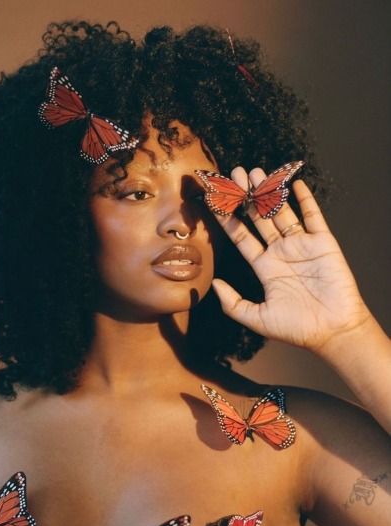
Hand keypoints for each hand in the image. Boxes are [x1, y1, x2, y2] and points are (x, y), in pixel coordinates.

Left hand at [212, 167, 370, 352]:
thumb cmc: (296, 328)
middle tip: (234, 175)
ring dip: (269, 192)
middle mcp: (281, 252)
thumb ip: (232, 302)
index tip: (214, 201)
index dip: (228, 218)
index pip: (241, 236)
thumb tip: (213, 283)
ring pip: (282, 212)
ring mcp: (302, 245)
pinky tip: (294, 184)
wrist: (333, 331)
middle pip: (259, 218)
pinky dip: (305, 200)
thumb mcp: (256, 318)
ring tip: (255, 172)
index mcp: (265, 266)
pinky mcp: (324, 243)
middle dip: (246, 197)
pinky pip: (313, 217)